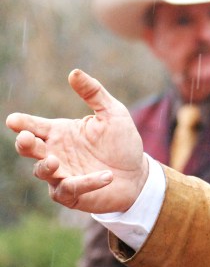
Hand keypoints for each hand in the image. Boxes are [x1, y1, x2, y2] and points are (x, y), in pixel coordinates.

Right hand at [6, 69, 147, 212]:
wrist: (138, 173)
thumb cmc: (121, 142)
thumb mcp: (113, 113)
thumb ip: (94, 93)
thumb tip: (74, 72)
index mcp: (60, 132)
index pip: (35, 126)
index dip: (22, 123)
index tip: (13, 120)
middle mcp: (55, 153)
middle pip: (31, 150)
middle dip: (25, 144)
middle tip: (27, 139)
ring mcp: (61, 175)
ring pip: (43, 172)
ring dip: (47, 166)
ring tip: (55, 160)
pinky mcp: (73, 194)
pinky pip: (72, 189)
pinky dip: (87, 182)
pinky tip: (106, 176)